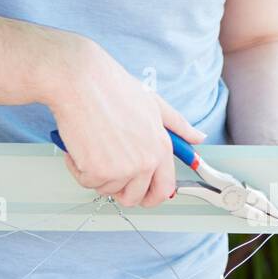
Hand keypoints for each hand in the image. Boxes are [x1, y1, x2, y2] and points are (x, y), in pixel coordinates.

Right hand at [46, 37, 204, 207]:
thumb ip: (178, 125)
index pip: (165, 189)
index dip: (152, 197)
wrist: (80, 80)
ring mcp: (122, 169)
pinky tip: (79, 145)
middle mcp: (145, 162)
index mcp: (161, 148)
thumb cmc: (112, 88)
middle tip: (107, 168)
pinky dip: (78, 168)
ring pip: (107, 189)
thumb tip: (198, 137)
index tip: (142, 196)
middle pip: (134, 197)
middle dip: (119, 188)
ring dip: (96, 173)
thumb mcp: (154, 103)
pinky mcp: (97, 172)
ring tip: (93, 144)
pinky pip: (86, 182)